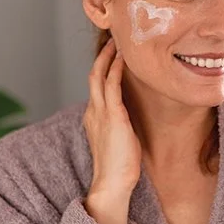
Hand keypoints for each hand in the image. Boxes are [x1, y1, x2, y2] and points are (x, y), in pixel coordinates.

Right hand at [83, 39, 141, 223]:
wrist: (112, 184)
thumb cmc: (119, 167)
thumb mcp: (118, 140)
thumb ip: (120, 126)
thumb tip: (130, 120)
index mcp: (94, 117)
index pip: (96, 87)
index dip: (103, 69)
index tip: (113, 55)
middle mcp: (94, 111)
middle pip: (94, 75)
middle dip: (103, 56)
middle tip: (114, 40)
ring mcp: (101, 113)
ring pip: (100, 75)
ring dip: (109, 57)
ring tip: (119, 42)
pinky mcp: (113, 116)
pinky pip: (112, 85)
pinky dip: (116, 69)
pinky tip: (125, 58)